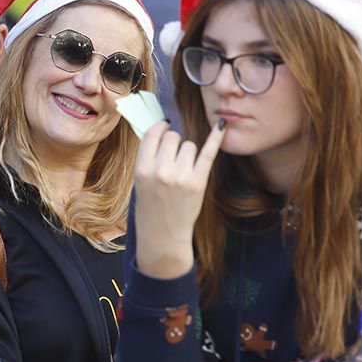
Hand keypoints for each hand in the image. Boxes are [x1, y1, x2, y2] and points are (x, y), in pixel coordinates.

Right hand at [132, 120, 225, 278]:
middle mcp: (161, 170)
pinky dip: (216, 138)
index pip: (152, 135)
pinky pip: (208, 153)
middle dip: (173, 144)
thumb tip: (161, 131)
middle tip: (172, 159)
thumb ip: (148, 158)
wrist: (162, 234)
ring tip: (182, 171)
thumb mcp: (139, 182)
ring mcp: (181, 176)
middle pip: (172, 138)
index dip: (159, 128)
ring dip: (187, 153)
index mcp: (142, 169)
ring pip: (189, 145)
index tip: (164, 126)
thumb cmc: (150, 207)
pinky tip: (222, 126)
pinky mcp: (198, 182)